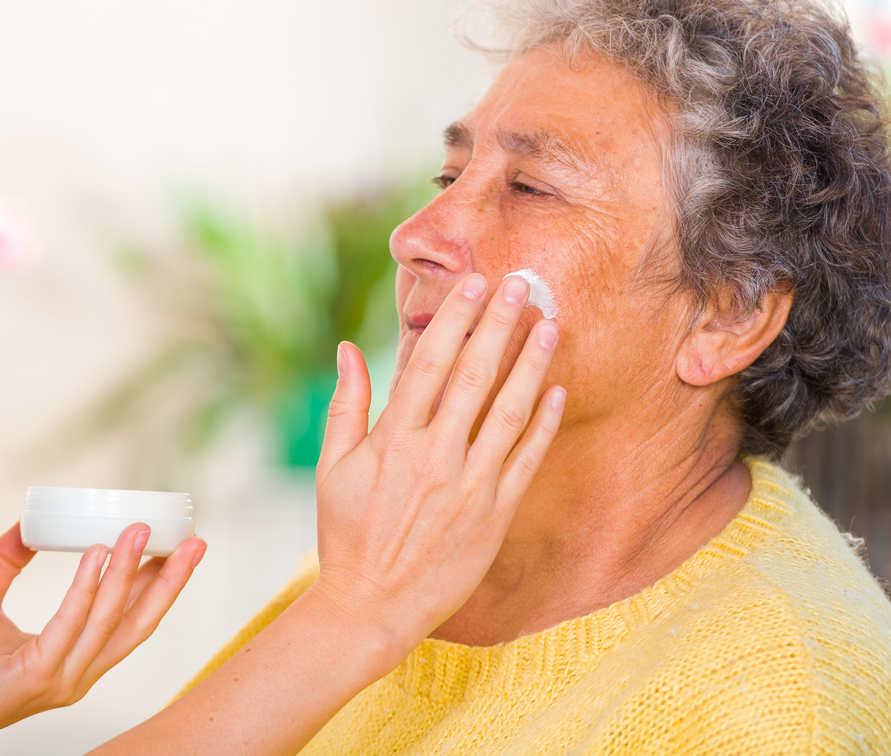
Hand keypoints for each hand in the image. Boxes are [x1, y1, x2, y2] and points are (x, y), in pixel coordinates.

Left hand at [0, 522, 205, 747]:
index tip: (177, 545)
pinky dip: (86, 588)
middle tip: (196, 540)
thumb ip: (4, 561)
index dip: (156, 584)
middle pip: (138, 624)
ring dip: (130, 572)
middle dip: (170, 582)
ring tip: (141, 529)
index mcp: (71, 658)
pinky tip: (97, 553)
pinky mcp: (36, 677)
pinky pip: (69, 626)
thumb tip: (26, 523)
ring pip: (109, 621)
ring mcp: (60, 678)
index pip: (127, 619)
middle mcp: (77, 673)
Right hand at [306, 272, 563, 668]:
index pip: (428, 363)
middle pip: (474, 375)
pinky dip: (545, 424)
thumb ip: (346, 404)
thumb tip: (347, 347)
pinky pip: (527, 460)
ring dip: (532, 364)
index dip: (454, 318)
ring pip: (509, 411)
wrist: (373, 608)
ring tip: (550, 324)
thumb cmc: (346, 535)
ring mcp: (470, 486)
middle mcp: (435, 457)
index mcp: (393, 440)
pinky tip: (558, 391)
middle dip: (500, 324)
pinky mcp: (495, 514)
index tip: (473, 283)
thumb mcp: (332, 467)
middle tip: (523, 284)